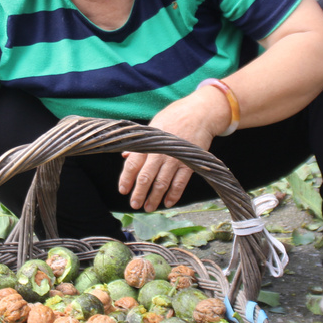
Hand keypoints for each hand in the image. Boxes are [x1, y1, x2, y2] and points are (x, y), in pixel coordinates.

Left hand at [117, 88, 228, 210]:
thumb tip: (125, 155)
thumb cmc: (173, 118)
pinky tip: (168, 203)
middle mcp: (160, 153)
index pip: (133, 164)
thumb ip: (140, 143)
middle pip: (146, 177)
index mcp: (149, 143)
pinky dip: (174, 195)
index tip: (123, 190)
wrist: (199, 114)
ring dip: (154, 198)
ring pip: (162, 183)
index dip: (126, 179)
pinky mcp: (189, 163)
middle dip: (139, 193)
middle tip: (134, 205)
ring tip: (149, 208)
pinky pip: (180, 183)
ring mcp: (175, 159)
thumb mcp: (153, 126)